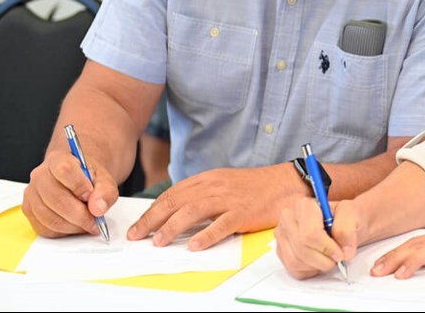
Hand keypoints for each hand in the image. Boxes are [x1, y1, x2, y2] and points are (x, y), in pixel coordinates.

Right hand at [22, 149, 118, 237]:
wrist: (77, 179)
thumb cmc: (88, 178)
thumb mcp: (104, 178)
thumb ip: (105, 191)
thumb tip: (98, 208)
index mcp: (58, 160)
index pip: (64, 170)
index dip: (79, 186)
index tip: (91, 196)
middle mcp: (40, 176)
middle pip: (56, 199)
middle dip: (80, 215)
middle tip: (95, 221)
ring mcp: (32, 194)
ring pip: (49, 218)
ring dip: (72, 226)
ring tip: (87, 224)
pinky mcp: (29, 211)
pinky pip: (44, 228)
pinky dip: (62, 232)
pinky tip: (75, 226)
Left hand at [128, 165, 300, 250]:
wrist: (286, 183)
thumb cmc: (256, 187)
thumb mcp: (225, 183)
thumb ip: (203, 193)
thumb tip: (178, 211)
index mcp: (208, 178)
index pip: (173, 193)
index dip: (153, 210)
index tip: (139, 225)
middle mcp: (215, 186)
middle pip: (176, 201)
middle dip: (152, 219)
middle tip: (137, 235)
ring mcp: (229, 199)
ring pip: (193, 211)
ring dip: (172, 227)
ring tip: (158, 242)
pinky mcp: (244, 212)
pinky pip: (221, 224)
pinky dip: (205, 236)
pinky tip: (194, 245)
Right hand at [274, 198, 360, 278]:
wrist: (342, 225)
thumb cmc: (345, 219)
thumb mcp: (352, 214)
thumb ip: (348, 229)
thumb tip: (345, 251)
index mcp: (304, 205)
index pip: (310, 234)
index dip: (327, 248)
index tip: (341, 253)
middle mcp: (288, 219)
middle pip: (301, 249)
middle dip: (323, 259)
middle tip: (338, 258)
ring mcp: (283, 236)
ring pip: (296, 262)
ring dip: (318, 266)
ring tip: (329, 258)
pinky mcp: (282, 251)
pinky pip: (294, 270)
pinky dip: (310, 271)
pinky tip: (319, 261)